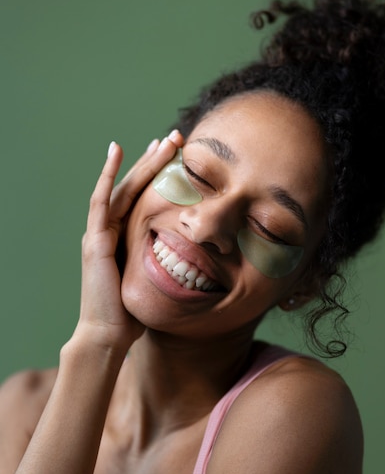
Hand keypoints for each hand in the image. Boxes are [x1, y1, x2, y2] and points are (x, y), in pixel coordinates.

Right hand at [74, 130, 183, 355]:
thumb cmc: (132, 314)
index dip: (159, 178)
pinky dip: (107, 175)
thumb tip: (199, 259)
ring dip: (140, 163)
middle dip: (154, 162)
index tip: (178, 158)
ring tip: (160, 142)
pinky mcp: (96, 240)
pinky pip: (101, 201)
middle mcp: (111, 231)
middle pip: (134, 188)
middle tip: (174, 139)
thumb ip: (167, 263)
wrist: (109, 334)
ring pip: (122, 188)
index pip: (143, 200)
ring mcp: (100, 233)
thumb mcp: (154, 280)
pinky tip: (116, 153)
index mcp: (125, 239)